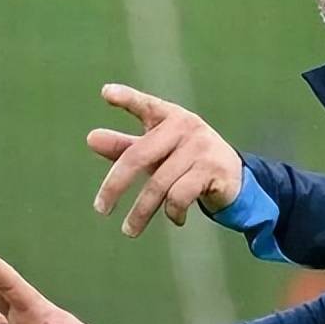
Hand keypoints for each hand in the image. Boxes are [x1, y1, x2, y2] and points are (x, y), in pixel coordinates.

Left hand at [87, 83, 242, 236]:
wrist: (233, 178)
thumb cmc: (185, 162)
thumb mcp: (155, 154)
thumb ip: (125, 147)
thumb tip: (91, 138)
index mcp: (169, 117)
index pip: (146, 105)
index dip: (127, 98)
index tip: (106, 93)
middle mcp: (185, 126)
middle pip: (139, 156)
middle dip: (116, 185)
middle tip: (100, 209)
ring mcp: (201, 147)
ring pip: (159, 184)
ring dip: (142, 212)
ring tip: (129, 230)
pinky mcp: (213, 169)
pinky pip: (180, 196)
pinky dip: (173, 212)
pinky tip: (175, 219)